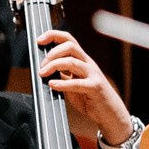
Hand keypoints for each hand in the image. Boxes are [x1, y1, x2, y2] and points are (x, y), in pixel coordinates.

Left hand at [34, 29, 132, 144]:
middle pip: (70, 46)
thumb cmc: (90, 97)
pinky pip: (78, 83)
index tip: (39, 40)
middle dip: (52, 53)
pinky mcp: (95, 87)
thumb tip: (43, 70)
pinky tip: (53, 85)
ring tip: (43, 74)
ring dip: (54, 65)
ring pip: (73, 62)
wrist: (109, 112)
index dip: (53, 36)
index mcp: (82, 60)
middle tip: (41, 66)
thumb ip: (62, 74)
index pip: (69, 40)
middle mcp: (88, 64)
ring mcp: (93, 74)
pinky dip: (63, 83)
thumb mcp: (72, 82)